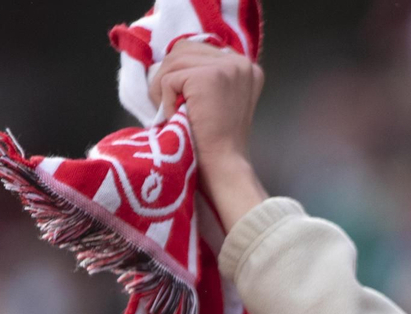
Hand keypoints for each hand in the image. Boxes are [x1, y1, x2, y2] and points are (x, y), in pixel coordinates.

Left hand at [149, 39, 268, 231]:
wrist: (224, 165)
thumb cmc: (217, 141)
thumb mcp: (220, 99)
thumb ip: (208, 76)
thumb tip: (174, 59)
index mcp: (246, 67)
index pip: (199, 50)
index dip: (182, 73)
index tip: (185, 102)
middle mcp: (241, 62)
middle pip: (183, 50)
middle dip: (169, 77)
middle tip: (172, 107)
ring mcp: (227, 67)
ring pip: (173, 61)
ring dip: (163, 88)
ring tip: (173, 113)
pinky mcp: (209, 76)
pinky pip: (169, 78)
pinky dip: (165, 100)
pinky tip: (177, 117)